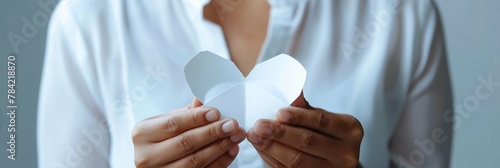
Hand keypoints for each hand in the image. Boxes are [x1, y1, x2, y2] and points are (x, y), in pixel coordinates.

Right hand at [132, 99, 246, 167]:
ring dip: (220, 148)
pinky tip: (231, 151)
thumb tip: (202, 98)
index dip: (195, 119)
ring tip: (236, 136)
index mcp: (142, 134)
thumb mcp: (167, 122)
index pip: (172, 124)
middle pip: (185, 143)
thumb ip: (186, 112)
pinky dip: (220, 163)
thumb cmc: (162, 138)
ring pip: (194, 161)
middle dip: (212, 133)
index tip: (216, 113)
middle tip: (232, 124)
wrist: (156, 161)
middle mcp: (147, 156)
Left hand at [247, 92, 363, 166]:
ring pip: (297, 161)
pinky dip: (272, 159)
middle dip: (280, 133)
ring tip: (255, 136)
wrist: (336, 160)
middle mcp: (345, 153)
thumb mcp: (323, 118)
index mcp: (350, 130)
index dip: (299, 117)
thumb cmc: (327, 134)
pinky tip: (261, 148)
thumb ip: (305, 107)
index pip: (322, 121)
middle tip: (259, 125)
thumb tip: (288, 89)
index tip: (278, 112)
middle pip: (308, 142)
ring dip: (271, 148)